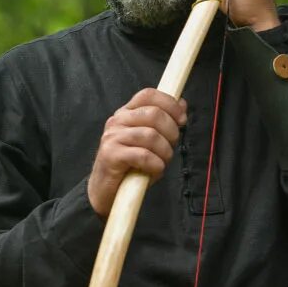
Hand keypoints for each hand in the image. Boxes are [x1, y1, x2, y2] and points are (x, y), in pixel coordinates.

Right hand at [87, 89, 186, 217]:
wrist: (105, 191)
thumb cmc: (130, 166)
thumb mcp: (150, 142)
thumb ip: (164, 123)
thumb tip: (182, 103)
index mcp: (127, 113)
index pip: (148, 95)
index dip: (169, 103)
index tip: (182, 119)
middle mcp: (118, 121)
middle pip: (154, 114)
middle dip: (171, 132)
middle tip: (171, 146)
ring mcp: (113, 137)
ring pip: (151, 135)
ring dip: (164, 152)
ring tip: (161, 162)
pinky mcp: (111, 154)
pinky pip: (143, 155)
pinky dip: (156, 164)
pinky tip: (154, 170)